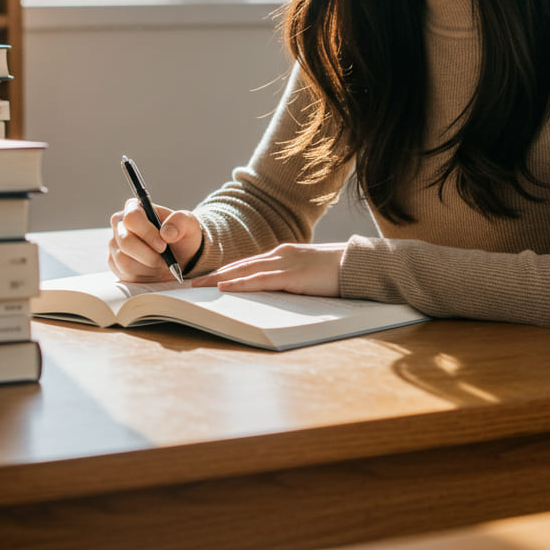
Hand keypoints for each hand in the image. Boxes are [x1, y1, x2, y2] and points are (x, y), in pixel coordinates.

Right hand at [108, 198, 202, 282]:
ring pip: (124, 260)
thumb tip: (166, 233)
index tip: (163, 245)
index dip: (147, 233)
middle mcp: (121, 225)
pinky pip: (125, 273)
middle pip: (125, 241)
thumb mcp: (189, 224)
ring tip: (161, 262)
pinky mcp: (115, 263)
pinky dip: (143, 275)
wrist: (181, 256)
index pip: (132, 218)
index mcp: (135, 208)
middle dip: (149, 254)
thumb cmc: (182, 236)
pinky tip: (153, 269)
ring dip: (148, 266)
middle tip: (165, 259)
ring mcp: (115, 245)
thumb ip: (180, 222)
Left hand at [191, 243, 345, 296]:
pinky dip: (239, 284)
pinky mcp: (290, 276)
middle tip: (193, 284)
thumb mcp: (308, 273)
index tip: (209, 278)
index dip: (227, 271)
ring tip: (200, 288)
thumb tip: (276, 294)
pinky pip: (258, 281)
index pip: (248, 264)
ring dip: (219, 280)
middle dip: (216, 275)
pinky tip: (224, 288)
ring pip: (244, 271)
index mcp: (284, 254)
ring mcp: (284, 264)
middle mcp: (279, 255)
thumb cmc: (336, 272)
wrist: (356, 264)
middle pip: (240, 266)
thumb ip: (291, 279)